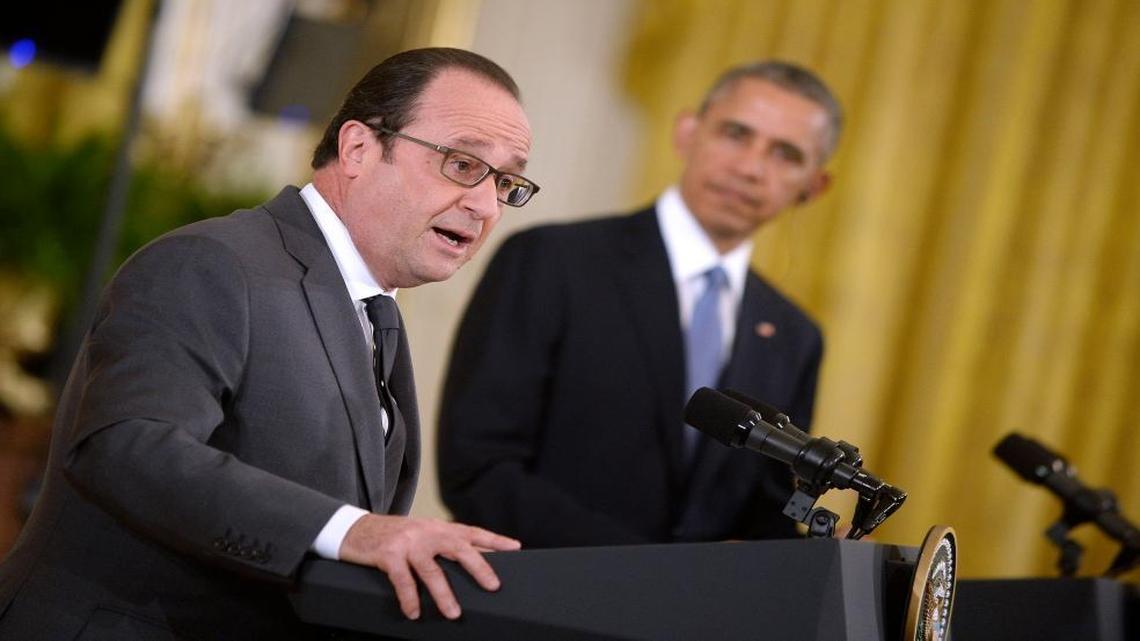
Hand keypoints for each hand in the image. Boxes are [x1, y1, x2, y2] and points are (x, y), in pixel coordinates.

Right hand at [339, 514, 519, 619]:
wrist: (356, 529)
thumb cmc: (395, 535)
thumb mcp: (423, 533)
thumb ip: (445, 543)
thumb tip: (476, 558)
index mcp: (439, 527)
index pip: (472, 532)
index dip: (494, 540)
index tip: (515, 548)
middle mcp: (427, 532)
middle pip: (459, 548)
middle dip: (478, 567)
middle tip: (493, 586)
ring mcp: (408, 543)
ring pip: (431, 570)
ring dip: (444, 594)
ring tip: (453, 613)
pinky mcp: (388, 554)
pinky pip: (402, 580)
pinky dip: (410, 599)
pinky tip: (414, 613)